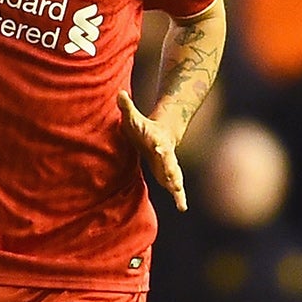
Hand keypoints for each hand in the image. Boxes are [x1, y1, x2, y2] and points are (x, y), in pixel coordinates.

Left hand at [118, 90, 186, 211]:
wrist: (159, 135)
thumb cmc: (142, 127)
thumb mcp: (133, 117)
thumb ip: (127, 107)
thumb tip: (119, 93)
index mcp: (157, 141)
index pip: (158, 144)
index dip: (159, 147)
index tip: (159, 148)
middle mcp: (166, 155)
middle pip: (170, 164)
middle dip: (172, 173)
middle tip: (176, 184)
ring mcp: (169, 165)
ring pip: (175, 178)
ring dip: (177, 189)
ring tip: (181, 202)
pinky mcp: (168, 175)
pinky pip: (175, 187)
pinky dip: (179, 197)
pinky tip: (183, 208)